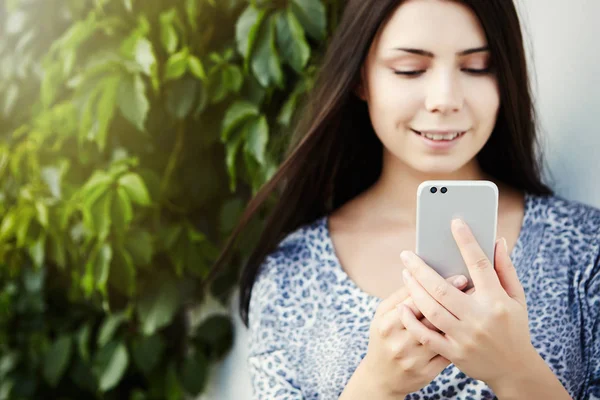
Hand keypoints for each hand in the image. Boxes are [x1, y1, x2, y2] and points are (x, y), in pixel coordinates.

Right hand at [358, 274, 469, 396]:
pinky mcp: (426, 372)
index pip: (415, 300)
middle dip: (453, 297)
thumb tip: (418, 272)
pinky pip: (447, 353)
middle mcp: (400, 342)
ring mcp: (414, 359)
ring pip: (442, 335)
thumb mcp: (382, 315)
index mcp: (388, 324)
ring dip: (461, 317)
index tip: (457, 275)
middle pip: (431, 316)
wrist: (381, 377)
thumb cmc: (384, 337)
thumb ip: (400, 296)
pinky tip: (469, 325)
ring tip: (476, 302)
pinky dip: (459, 338)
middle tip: (472, 283)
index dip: (437, 287)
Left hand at [398, 218, 536, 387]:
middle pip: (444, 288)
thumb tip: (497, 240)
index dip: (467, 242)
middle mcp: (480, 318)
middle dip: (421, 269)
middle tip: (406, 255)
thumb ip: (505, 269)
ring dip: (414, 290)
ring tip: (404, 274)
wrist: (515, 370)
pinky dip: (413, 321)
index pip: (479, 265)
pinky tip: (403, 306)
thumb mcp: (517, 298)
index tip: (455, 222)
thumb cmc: (514, 327)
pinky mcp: (454, 353)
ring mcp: (466, 337)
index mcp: (497, 301)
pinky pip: (427, 336)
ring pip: (432, 310)